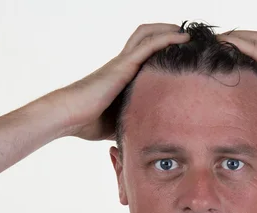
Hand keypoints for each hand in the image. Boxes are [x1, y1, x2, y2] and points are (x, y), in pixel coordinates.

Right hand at [46, 23, 189, 140]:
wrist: (69, 115)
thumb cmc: (87, 122)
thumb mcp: (117, 122)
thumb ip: (132, 123)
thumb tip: (146, 138)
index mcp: (121, 76)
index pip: (143, 55)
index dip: (160, 50)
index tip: (180, 54)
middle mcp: (122, 64)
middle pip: (145, 37)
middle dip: (166, 32)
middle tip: (186, 37)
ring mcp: (122, 62)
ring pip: (147, 35)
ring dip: (168, 30)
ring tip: (188, 33)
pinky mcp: (123, 65)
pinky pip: (149, 45)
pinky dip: (167, 38)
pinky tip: (183, 38)